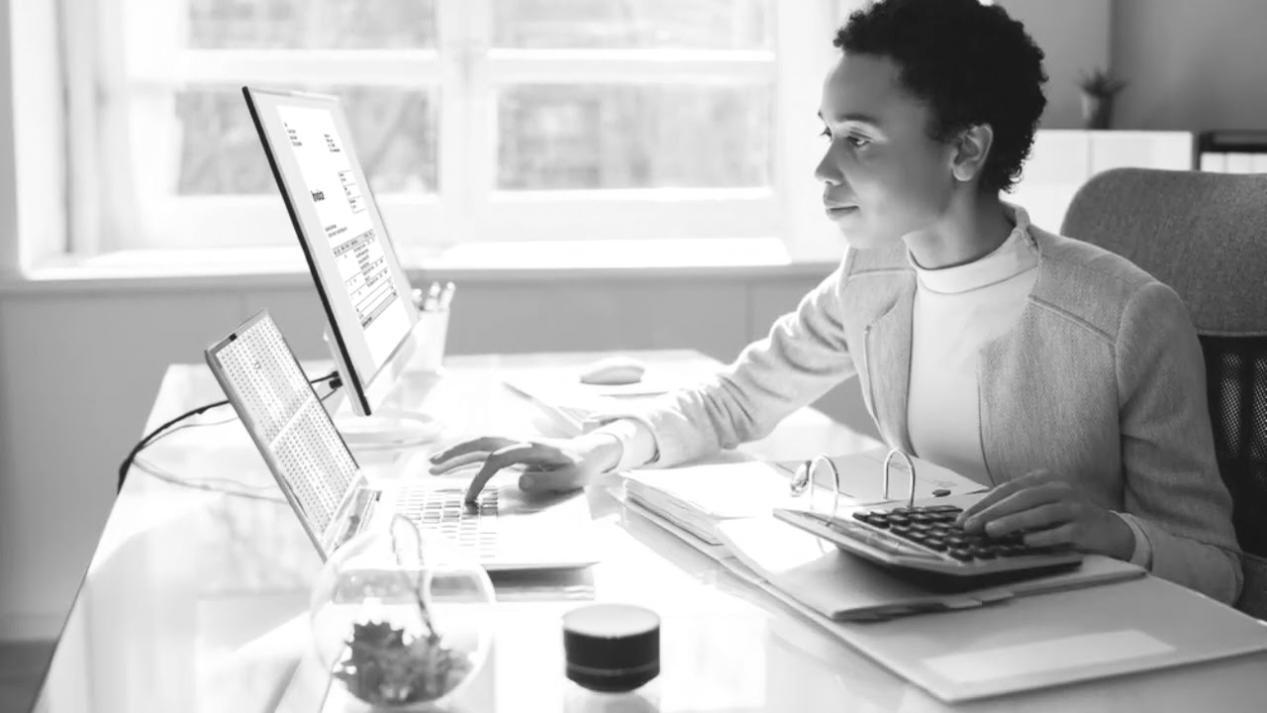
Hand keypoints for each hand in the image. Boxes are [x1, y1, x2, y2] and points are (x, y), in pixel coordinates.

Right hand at [428, 433, 621, 503]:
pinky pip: (485, 450)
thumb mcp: (570, 478)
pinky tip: (451, 464)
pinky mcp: (513, 450)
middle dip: (457, 452)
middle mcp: (520, 441)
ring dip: (457, 452)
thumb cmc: (580, 468)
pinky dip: (467, 455)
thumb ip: (547, 479)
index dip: (481, 476)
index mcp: (533, 448)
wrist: (589, 453)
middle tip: (433, 465)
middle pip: (483, 441)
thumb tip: (520, 482)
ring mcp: (515, 444)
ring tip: (432, 465)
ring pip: (481, 443)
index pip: (499, 458)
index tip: (469, 497)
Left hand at [956, 469, 1134, 559]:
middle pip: (1021, 498)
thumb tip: (979, 519)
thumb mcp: (1042, 505)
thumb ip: (1017, 507)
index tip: (964, 518)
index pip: (1008, 489)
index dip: (985, 503)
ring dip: (1013, 522)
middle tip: (971, 526)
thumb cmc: (1067, 518)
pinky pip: (1062, 531)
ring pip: (1039, 512)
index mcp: (1044, 479)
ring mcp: (1074, 506)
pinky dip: (1043, 536)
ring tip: (991, 531)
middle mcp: (1059, 489)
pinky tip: (1027, 542)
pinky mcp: (1085, 525)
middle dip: (992, 512)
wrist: (1109, 530)